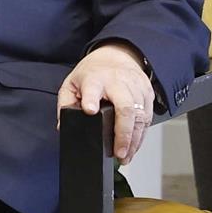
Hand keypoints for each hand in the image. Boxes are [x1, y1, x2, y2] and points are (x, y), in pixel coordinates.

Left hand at [57, 41, 155, 162]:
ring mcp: (136, 89)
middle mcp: (118, 83)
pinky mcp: (148, 95)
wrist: (117, 56)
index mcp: (94, 79)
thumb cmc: (93, 73)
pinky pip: (147, 118)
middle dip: (123, 133)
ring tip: (125, 156)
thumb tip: (63, 126)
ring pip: (140, 117)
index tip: (89, 110)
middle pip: (125, 108)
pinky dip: (141, 136)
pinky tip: (133, 147)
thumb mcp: (72, 83)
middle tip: (118, 152)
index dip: (91, 100)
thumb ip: (66, 103)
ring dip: (134, 140)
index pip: (92, 89)